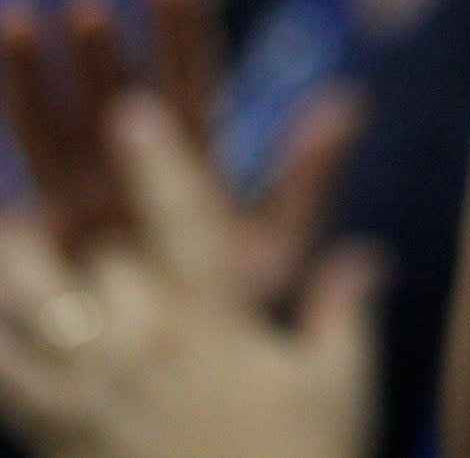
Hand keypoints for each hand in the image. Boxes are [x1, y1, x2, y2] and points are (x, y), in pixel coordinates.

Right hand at [0, 0, 361, 305]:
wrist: (185, 376)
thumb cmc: (237, 301)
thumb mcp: (280, 243)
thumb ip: (308, 178)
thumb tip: (347, 101)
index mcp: (194, 154)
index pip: (191, 74)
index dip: (179, 20)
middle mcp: (133, 161)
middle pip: (117, 90)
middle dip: (101, 47)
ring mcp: (82, 193)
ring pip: (56, 124)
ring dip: (32, 73)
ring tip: (16, 9)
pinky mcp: (41, 231)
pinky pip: (17, 176)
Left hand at [0, 93, 380, 457]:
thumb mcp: (341, 384)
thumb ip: (347, 310)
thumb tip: (369, 256)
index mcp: (214, 323)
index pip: (182, 220)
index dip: (157, 160)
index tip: (132, 108)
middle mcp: (142, 347)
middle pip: (80, 258)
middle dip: (63, 219)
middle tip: (47, 184)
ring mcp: (88, 394)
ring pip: (19, 308)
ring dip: (8, 265)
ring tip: (8, 232)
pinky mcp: (54, 437)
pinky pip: (2, 378)